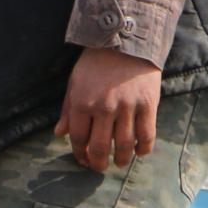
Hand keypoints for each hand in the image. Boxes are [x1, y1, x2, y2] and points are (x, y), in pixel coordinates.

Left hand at [56, 46, 162, 172]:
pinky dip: (143, 149)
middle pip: (99, 147)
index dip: (80, 154)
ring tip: (119, 162)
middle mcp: (103, 107)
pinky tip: (139, 152)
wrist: (126, 40)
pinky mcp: (148, 104)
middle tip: (100, 167)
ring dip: (120, 160)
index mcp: (82, 102)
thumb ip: (67, 110)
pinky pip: (146, 135)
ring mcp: (127, 107)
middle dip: (98, 163)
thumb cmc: (96, 63)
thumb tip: (59, 134)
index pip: (78, 138)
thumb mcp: (74, 82)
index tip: (83, 159)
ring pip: (123, 145)